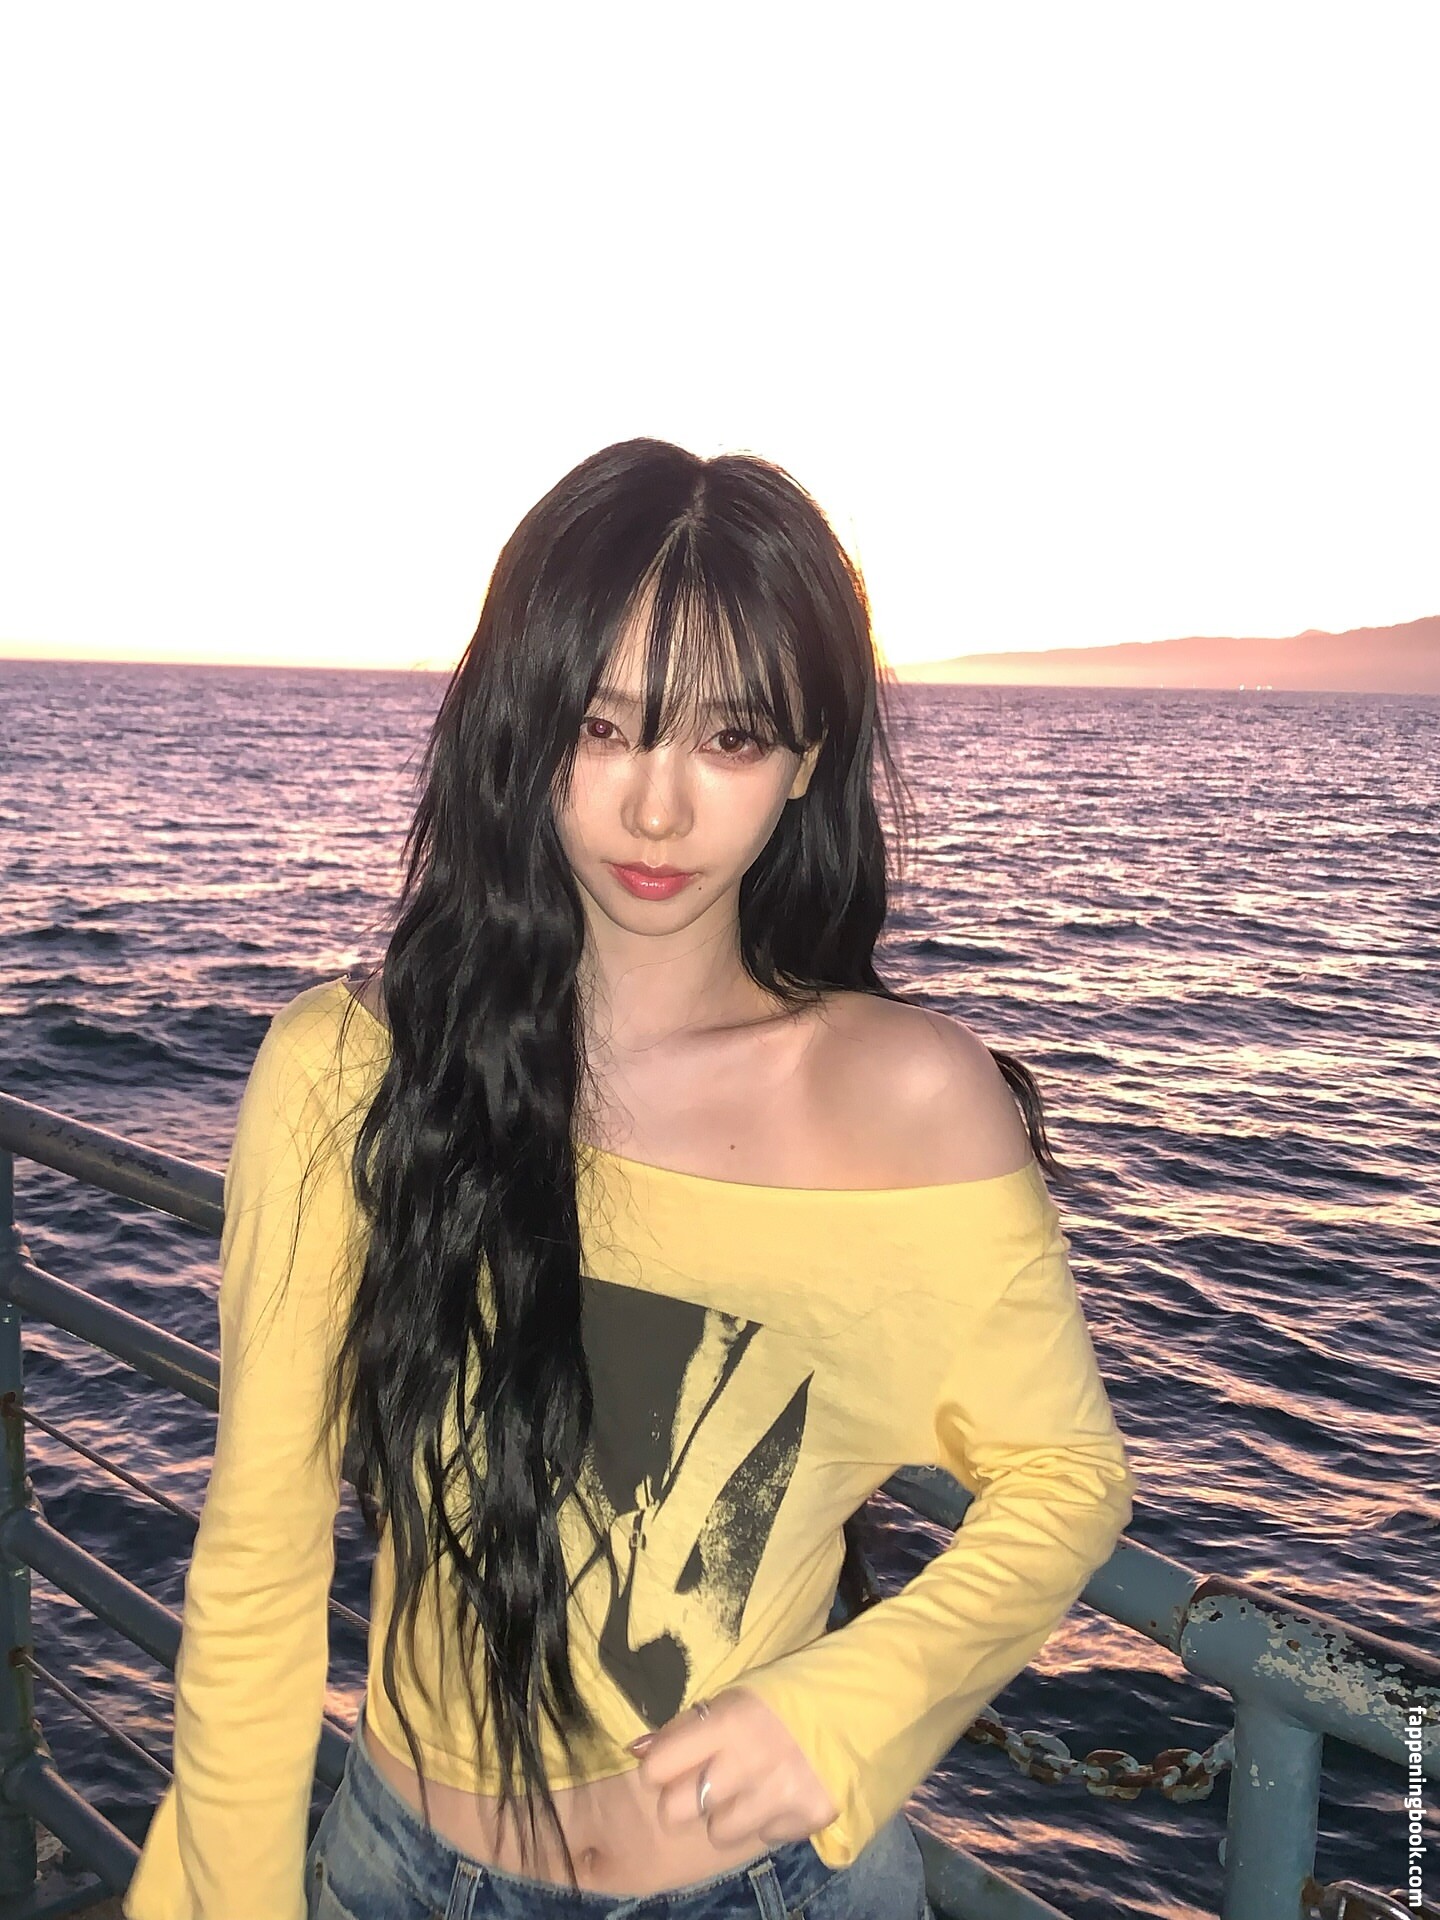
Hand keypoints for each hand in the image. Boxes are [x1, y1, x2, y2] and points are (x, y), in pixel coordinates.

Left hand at [626, 1686, 839, 1849]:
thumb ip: (690, 1726)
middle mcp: (749, 1762)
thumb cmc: (792, 1693)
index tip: (672, 1764)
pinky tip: (784, 1792)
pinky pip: (765, 1837)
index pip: (658, 1766)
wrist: (865, 1701)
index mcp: (727, 1720)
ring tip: (751, 1787)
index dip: (659, 1767)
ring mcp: (780, 1795)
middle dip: (685, 1799)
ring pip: (718, 1833)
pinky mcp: (809, 1817)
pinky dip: (769, 1820)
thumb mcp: (737, 1695)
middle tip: (705, 1783)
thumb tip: (637, 1749)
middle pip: (678, 1810)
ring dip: (729, 1815)